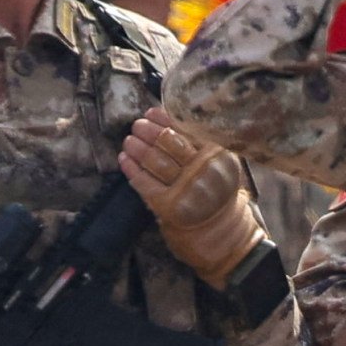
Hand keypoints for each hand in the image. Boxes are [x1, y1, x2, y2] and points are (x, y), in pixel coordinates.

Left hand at [124, 113, 265, 278]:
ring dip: (137, 147)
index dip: (165, 119)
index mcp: (217, 155)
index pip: (186, 129)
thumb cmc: (215, 193)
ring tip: (129, 140)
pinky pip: (144, 182)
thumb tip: (163, 119)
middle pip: (168, 142)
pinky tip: (124, 159)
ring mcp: (185, 189)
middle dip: (148, 131)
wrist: (221, 233)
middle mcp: (203, 170)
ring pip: (154, 160)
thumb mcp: (219, 164)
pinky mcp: (168, 206)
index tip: (151, 112)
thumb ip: (199, 144)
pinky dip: (131, 168)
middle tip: (137, 126)